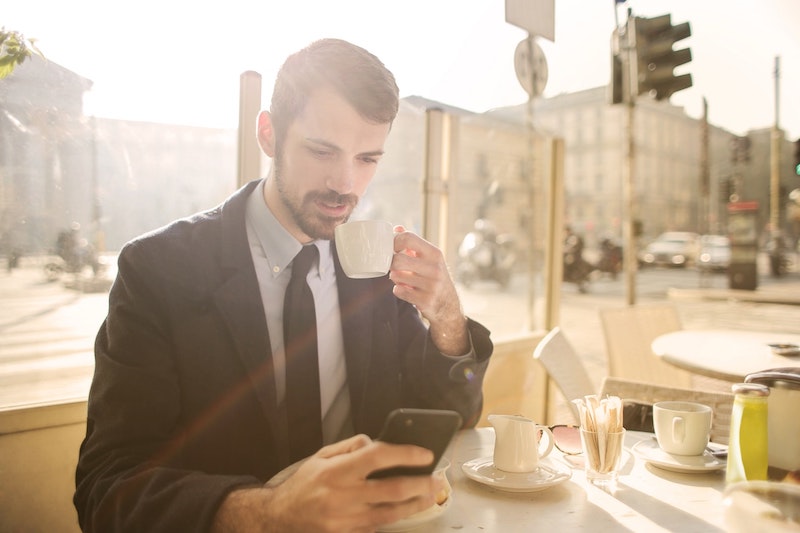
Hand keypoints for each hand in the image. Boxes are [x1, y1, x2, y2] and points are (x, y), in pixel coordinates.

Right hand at [211, 434, 444, 532]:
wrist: (281, 517)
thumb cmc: (304, 484)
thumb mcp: (321, 456)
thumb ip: (350, 446)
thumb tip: (376, 443)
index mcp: (337, 471)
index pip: (378, 457)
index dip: (405, 453)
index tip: (424, 453)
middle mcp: (343, 496)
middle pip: (391, 489)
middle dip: (420, 483)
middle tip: (437, 477)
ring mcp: (347, 520)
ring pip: (391, 513)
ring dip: (416, 504)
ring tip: (431, 494)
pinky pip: (379, 525)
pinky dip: (395, 516)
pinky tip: (407, 508)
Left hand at [389, 226, 468, 354]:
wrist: (448, 305)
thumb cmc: (434, 277)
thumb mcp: (429, 258)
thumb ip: (413, 243)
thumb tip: (397, 229)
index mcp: (435, 253)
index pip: (408, 238)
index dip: (394, 242)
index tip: (391, 249)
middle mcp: (435, 268)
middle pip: (398, 259)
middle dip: (391, 264)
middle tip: (393, 266)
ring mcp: (431, 286)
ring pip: (396, 276)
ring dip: (394, 277)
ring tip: (401, 278)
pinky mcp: (425, 301)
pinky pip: (398, 291)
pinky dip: (398, 290)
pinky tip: (406, 290)